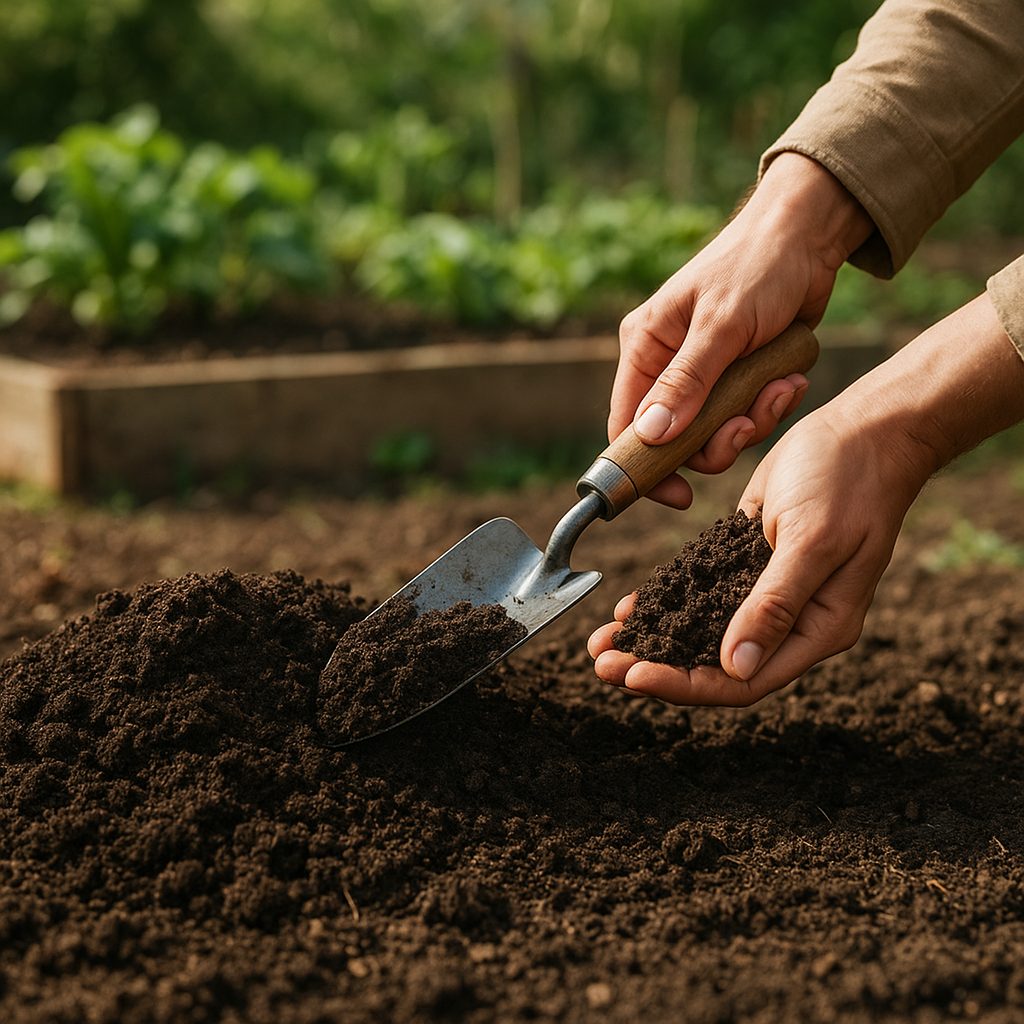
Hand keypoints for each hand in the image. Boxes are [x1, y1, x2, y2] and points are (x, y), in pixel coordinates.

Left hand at [590, 293, 1023, 704]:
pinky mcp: (749, 561)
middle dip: (658, 666)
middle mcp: (792, 620)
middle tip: (602, 665)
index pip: (743, 680)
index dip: (685, 684)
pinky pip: (702, 593)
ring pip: (704, 631)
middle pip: (716, 663)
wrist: (863, 428)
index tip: (634, 676)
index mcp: (818, 628)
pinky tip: (631, 607)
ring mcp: (769, 591)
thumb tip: (735, 666)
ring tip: (603, 644)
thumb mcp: (812, 541)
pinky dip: (667, 601)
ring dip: (656, 637)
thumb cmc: (850, 481)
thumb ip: (775, 604)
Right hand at [612, 153, 871, 507]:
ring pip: (714, 432)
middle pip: (674, 439)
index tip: (678, 494)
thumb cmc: (759, 265)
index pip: (626, 425)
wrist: (811, 234)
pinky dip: (770, 404)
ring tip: (780, 387)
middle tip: (748, 425)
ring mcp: (704, 373)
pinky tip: (790, 376)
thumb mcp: (722, 325)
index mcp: (646, 347)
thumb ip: (686, 383)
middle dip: (716, 441)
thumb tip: (650, 437)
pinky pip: (746, 414)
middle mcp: (668, 365)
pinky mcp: (738, 375)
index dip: (645, 467)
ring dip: (751, 420)